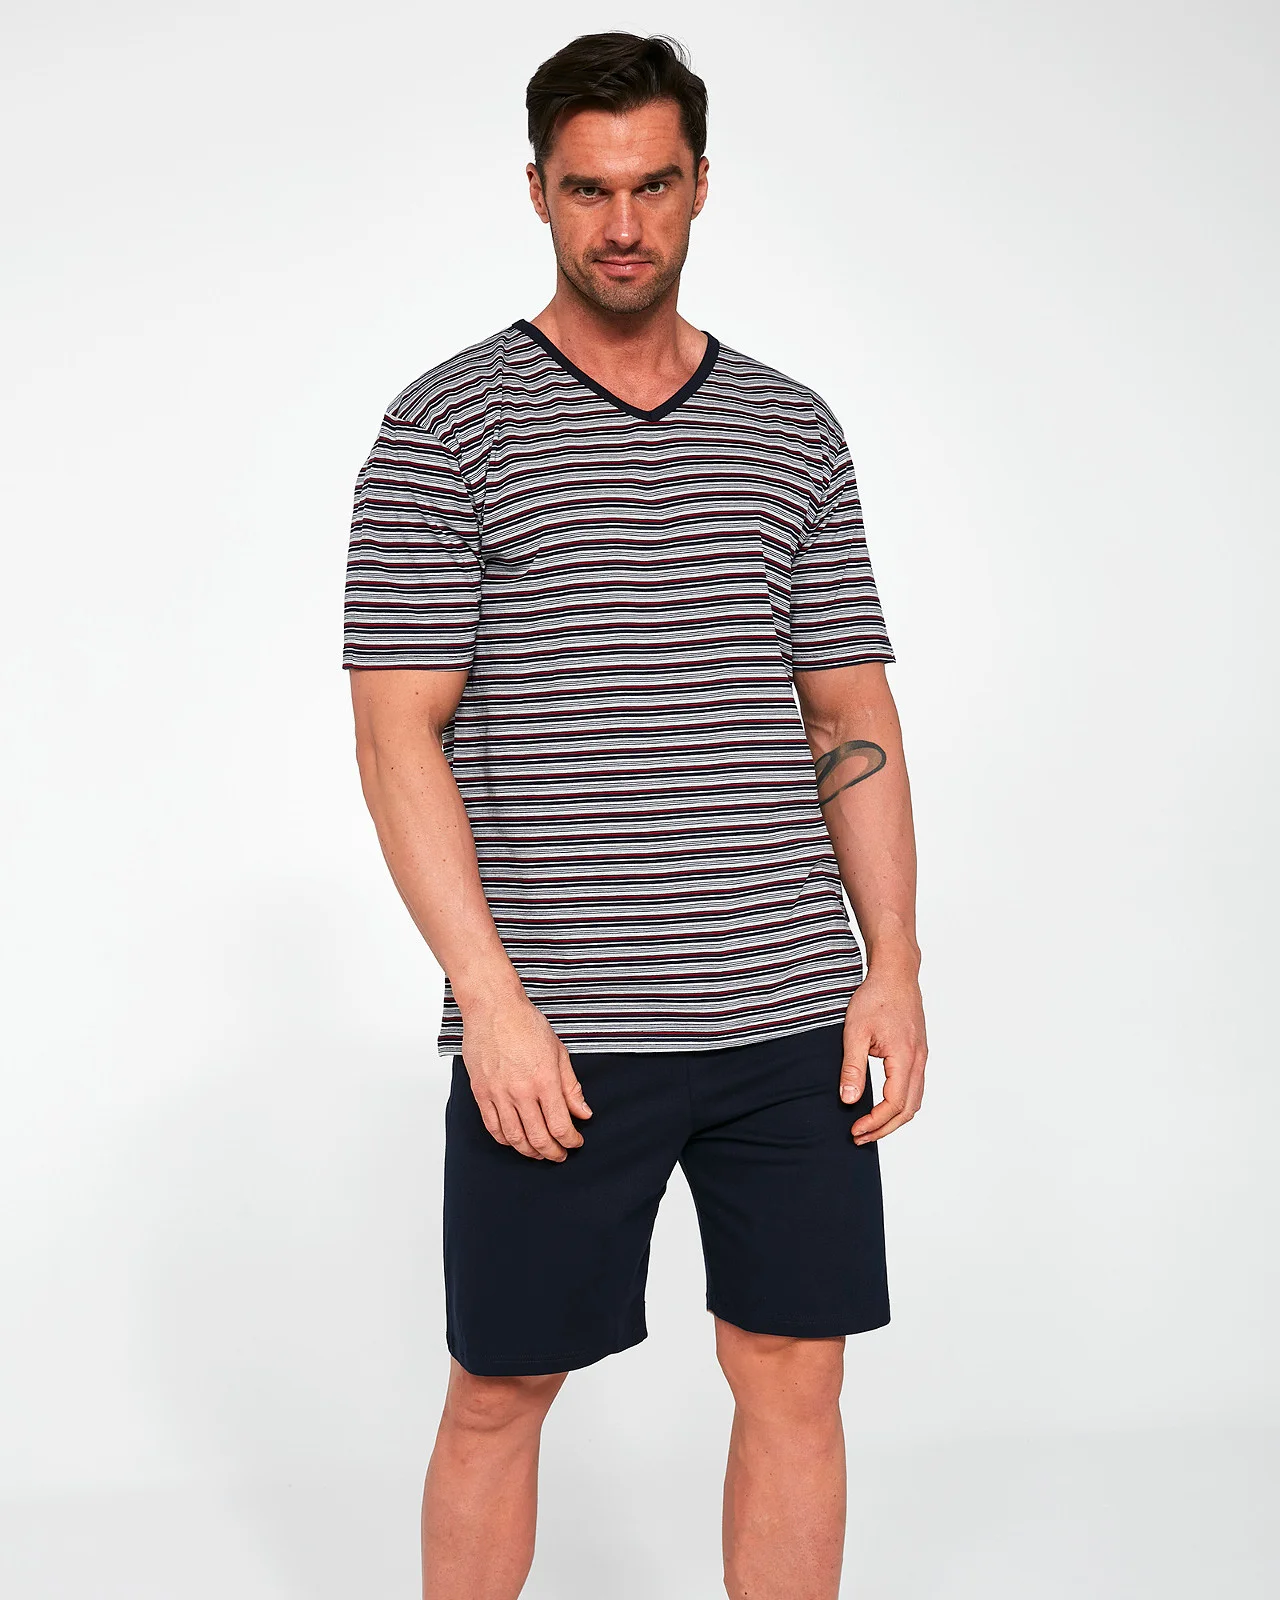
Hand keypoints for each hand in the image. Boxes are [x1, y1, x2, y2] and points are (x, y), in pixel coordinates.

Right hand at [458, 986, 591, 1160]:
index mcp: (544, 1080)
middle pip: (539, 1138)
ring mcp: (498, 1093)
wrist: (493, 1008)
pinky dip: (506, 1140)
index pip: (560, 1125)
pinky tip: (516, 1141)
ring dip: (529, 1152)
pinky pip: (492, 1127)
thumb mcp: (559, 1051)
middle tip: (560, 1155)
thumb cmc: (527, 1024)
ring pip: (515, 1137)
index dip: (570, 1140)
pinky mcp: (480, 1092)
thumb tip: (583, 1113)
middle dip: (553, 1152)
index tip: (576, 1142)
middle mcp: (521, 1091)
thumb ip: (571, 1087)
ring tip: (540, 1153)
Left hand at [840, 958, 926, 1143]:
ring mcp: (922, 1057)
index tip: (855, 1130)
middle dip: (884, 1128)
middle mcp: (919, 1060)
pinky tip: (882, 1105)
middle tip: (860, 1137)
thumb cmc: (876, 997)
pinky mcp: (918, 1052)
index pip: (894, 1104)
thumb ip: (852, 1068)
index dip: (875, 1122)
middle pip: (908, 1109)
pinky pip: (915, 1087)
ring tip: (869, 1126)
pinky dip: (901, 1103)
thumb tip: (848, 1100)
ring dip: (894, 1118)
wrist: (896, 974)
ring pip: (915, 1100)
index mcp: (905, 1057)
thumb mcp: (855, 1032)